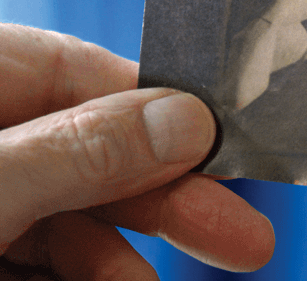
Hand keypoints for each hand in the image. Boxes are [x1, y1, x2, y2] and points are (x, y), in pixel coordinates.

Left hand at [0, 24, 274, 279]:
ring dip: (130, 248)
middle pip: (89, 151)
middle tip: (240, 227)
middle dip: (166, 192)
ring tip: (182, 271)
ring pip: (71, 211)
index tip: (219, 139)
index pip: (79, 69)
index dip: (156, 103)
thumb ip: (83, 149)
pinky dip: (86, 272)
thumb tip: (189, 120)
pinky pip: (43, 255)